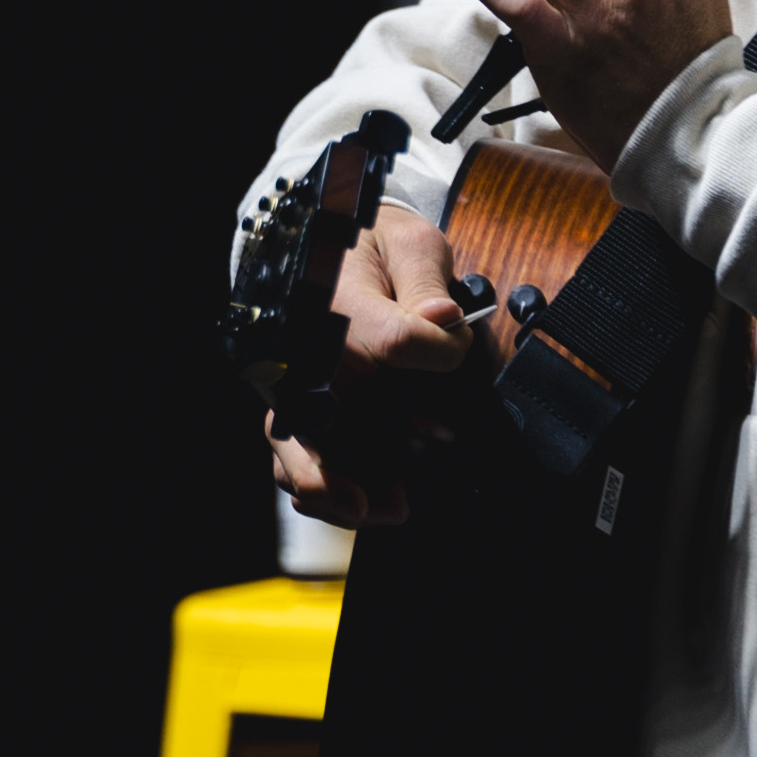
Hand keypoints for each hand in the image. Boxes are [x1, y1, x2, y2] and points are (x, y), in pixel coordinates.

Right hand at [266, 204, 468, 526]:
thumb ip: (425, 281)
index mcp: (337, 303)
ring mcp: (298, 383)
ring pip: (297, 450)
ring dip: (334, 491)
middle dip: (350, 468)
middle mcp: (307, 351)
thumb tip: (444, 319)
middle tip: (388, 498)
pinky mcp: (301, 405)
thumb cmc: (374, 248)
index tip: (459, 346)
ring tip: (380, 510)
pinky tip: (362, 505)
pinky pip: (299, 455)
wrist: (332, 247)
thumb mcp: (408, 246)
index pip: (394, 341)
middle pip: (317, 421)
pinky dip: (325, 487)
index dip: (439, 353)